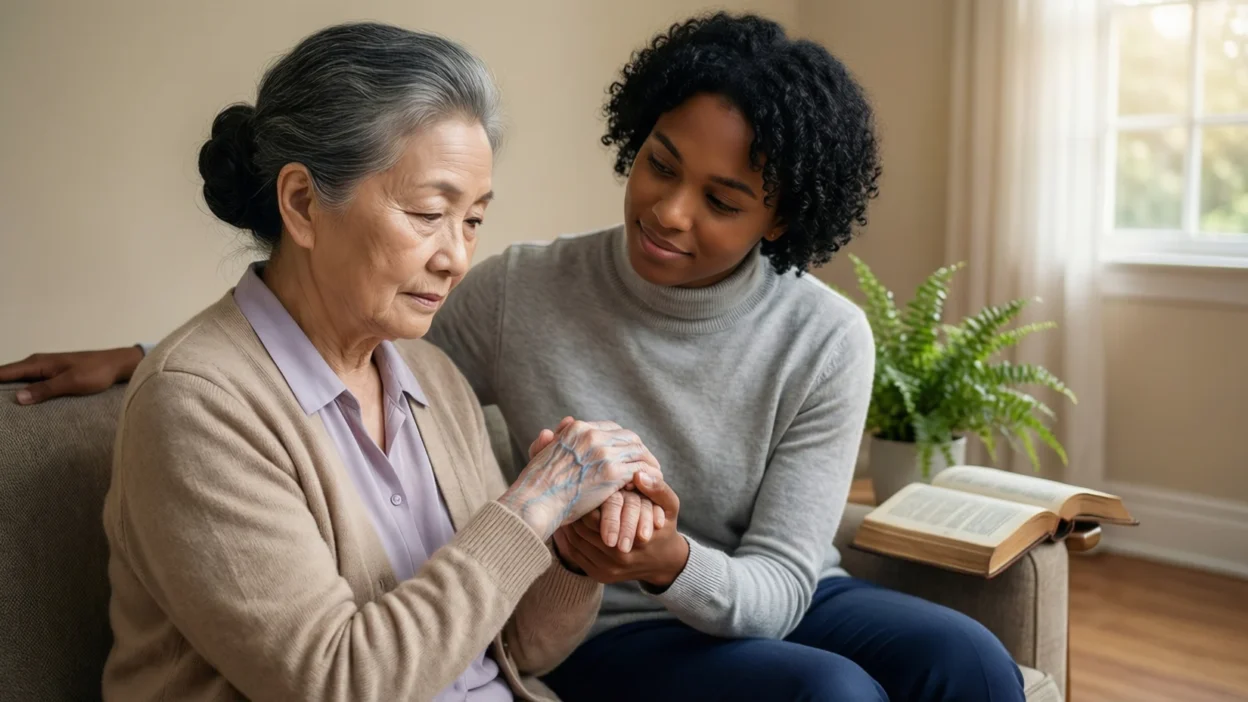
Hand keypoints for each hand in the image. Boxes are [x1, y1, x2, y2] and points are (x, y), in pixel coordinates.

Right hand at [0, 347, 143, 404]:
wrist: (117, 364)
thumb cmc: (97, 372)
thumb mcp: (71, 382)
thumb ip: (45, 389)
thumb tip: (18, 397)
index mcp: (37, 363)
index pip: (3, 372)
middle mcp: (36, 364)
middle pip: (7, 376)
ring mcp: (44, 369)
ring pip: (17, 379)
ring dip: (7, 390)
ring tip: (3, 409)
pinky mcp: (52, 375)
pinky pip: (29, 382)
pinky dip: (21, 390)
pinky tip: (18, 402)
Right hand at [499, 419, 660, 540]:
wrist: (535, 501)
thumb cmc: (534, 485)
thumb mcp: (539, 454)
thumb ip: (548, 441)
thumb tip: (550, 431)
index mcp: (577, 429)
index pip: (611, 428)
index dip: (623, 441)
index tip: (628, 453)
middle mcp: (592, 435)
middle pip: (629, 437)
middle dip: (640, 450)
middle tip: (647, 463)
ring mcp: (604, 453)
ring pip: (638, 452)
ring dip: (648, 463)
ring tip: (653, 475)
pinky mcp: (612, 473)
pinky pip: (640, 469)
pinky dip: (649, 476)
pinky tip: (650, 485)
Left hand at [553, 471, 687, 588]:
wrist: (663, 562)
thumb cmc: (664, 527)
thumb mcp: (669, 506)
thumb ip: (658, 489)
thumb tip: (638, 474)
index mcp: (634, 539)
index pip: (596, 517)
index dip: (587, 500)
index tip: (583, 485)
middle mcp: (618, 558)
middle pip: (582, 528)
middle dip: (575, 510)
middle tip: (567, 493)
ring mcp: (607, 569)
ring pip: (575, 541)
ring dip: (569, 523)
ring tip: (565, 504)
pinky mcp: (599, 575)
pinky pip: (575, 554)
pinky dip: (569, 538)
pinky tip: (568, 523)